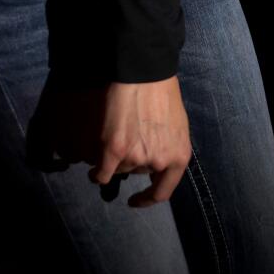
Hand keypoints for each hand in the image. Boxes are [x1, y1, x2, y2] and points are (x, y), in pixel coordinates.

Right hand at [95, 77, 192, 207]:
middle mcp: (159, 162)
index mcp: (179, 157)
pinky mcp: (114, 150)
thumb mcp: (178, 126)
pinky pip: (102, 174)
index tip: (136, 200)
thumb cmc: (162, 92)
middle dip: (131, 160)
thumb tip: (154, 162)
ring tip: (114, 136)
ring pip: (119, 169)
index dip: (147, 199)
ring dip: (114, 159)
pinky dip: (96, 174)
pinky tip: (94, 170)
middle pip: (137, 172)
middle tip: (127, 139)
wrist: (144, 72)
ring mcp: (135, 157)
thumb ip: (168, 148)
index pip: (162, 192)